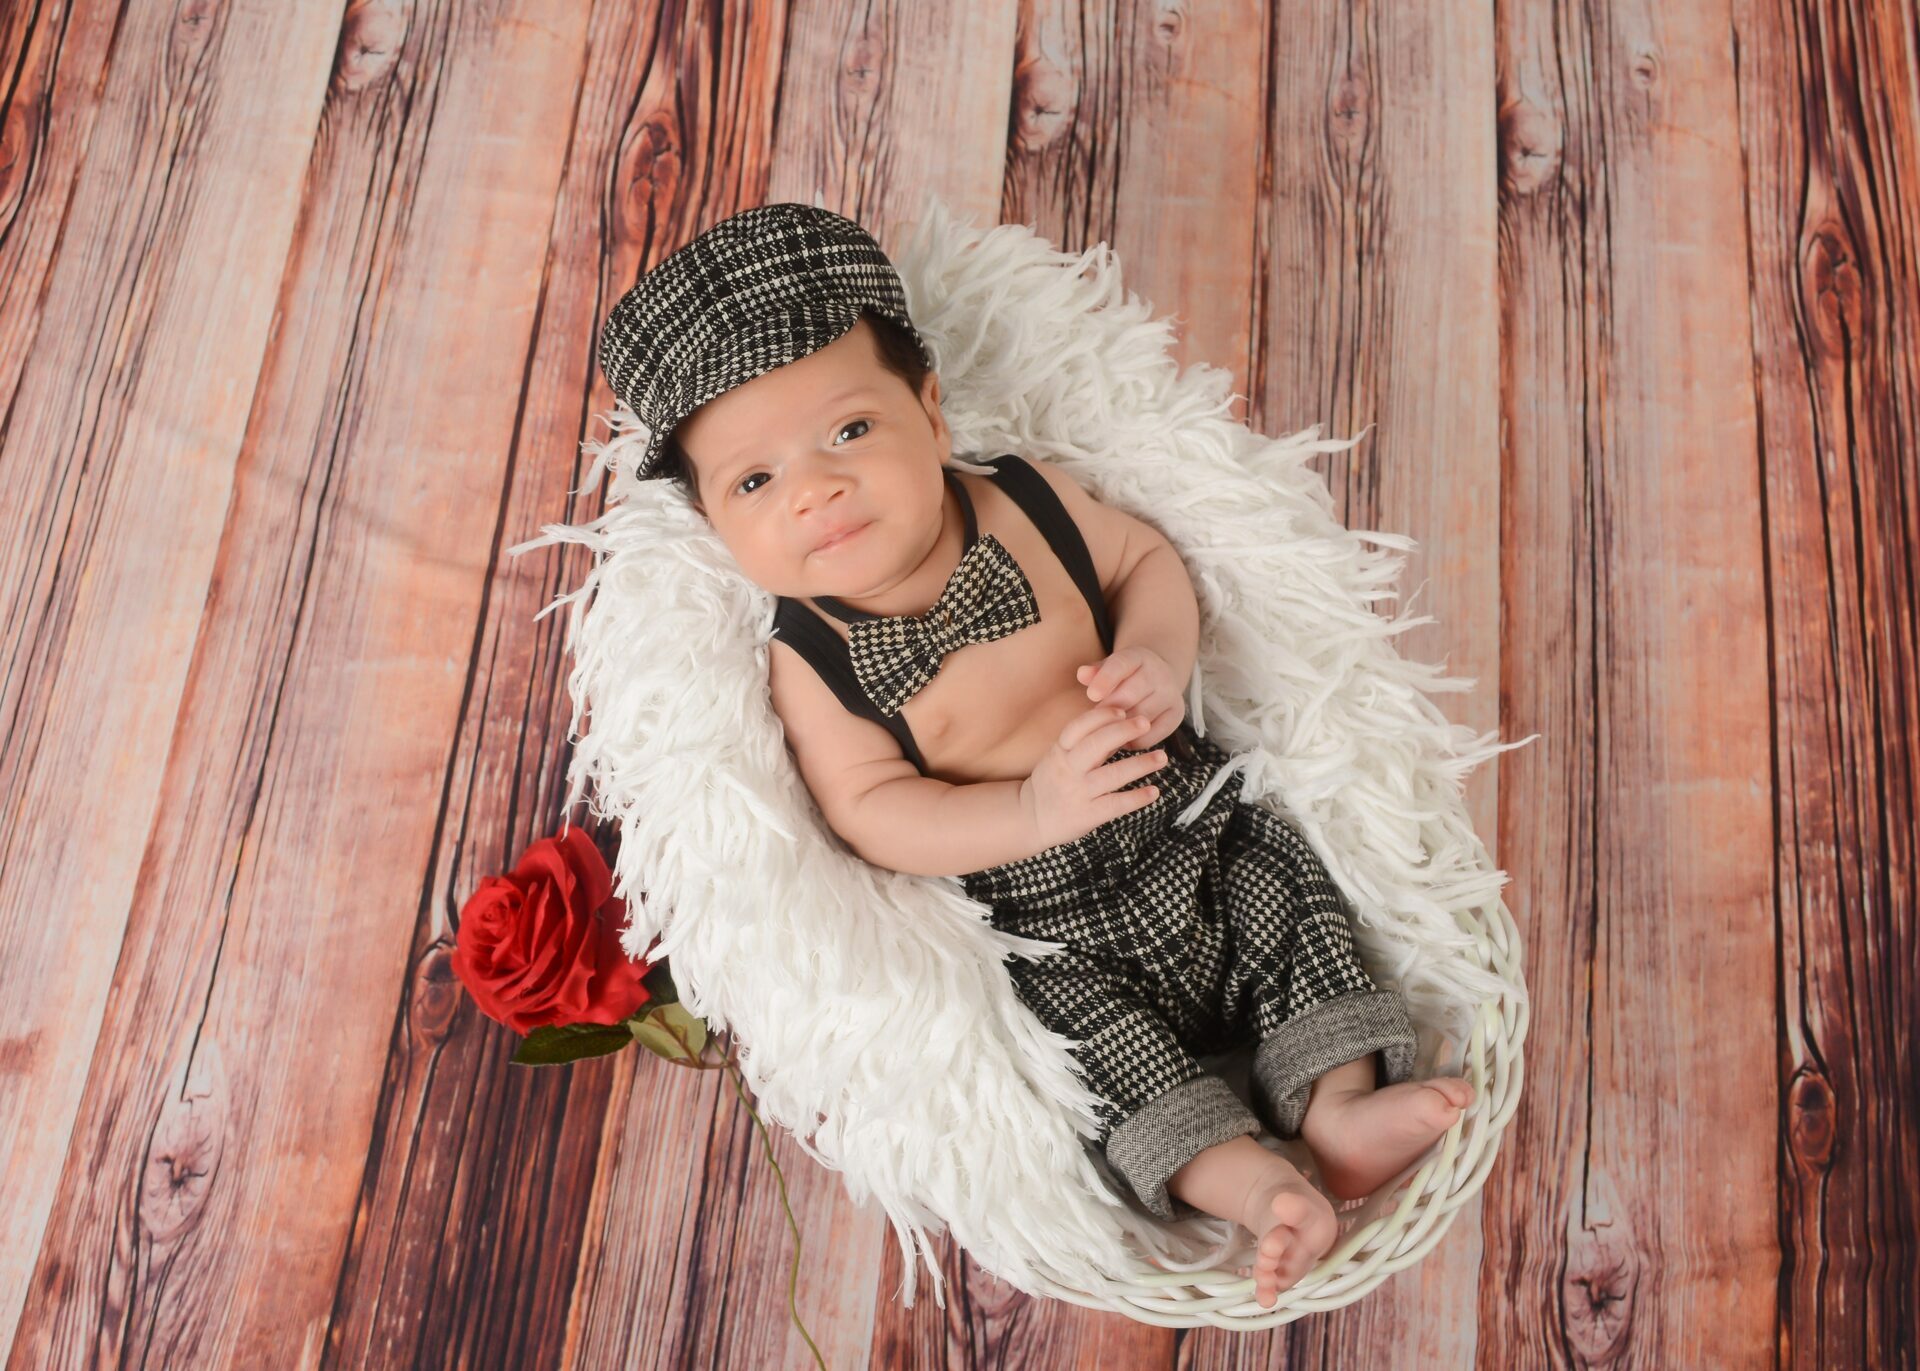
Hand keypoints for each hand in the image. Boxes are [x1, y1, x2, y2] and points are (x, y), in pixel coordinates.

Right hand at [1019, 705, 1170, 849]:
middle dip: (1122, 731)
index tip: (1123, 710)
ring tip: (1161, 757)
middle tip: (1145, 723)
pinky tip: (1154, 792)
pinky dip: (1137, 798)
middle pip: (1095, 745)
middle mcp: (1067, 770)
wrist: (1032, 818)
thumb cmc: (1052, 782)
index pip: (1078, 727)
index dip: (1101, 716)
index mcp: (1059, 751)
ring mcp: (1078, 793)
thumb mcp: (1060, 757)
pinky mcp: (1087, 815)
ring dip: (1140, 764)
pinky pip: (1115, 805)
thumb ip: (1085, 742)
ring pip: (1112, 775)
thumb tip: (1118, 721)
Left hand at [1075, 647, 1183, 747]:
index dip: (1106, 679)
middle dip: (1109, 709)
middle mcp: (1159, 673)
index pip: (1121, 664)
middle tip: (1094, 720)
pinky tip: (1122, 738)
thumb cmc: (1124, 676)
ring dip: (1120, 727)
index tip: (1092, 695)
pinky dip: (1133, 740)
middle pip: (1131, 694)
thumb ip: (1095, 672)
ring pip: (1141, 717)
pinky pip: (1152, 735)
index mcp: (1138, 656)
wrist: (1158, 677)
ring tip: (1104, 732)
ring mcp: (1171, 694)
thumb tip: (1082, 674)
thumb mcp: (1109, 668)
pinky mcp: (1177, 714)